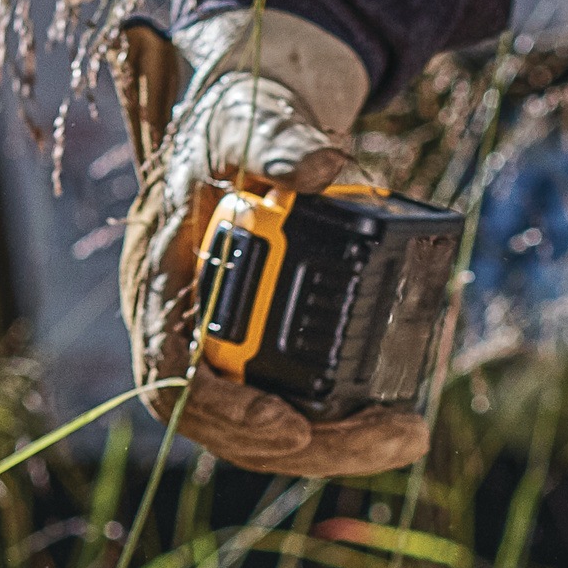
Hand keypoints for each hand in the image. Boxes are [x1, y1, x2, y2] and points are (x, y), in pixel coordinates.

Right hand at [115, 10, 429, 475]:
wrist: (245, 131)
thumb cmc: (232, 128)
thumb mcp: (248, 121)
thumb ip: (277, 142)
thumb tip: (324, 167)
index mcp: (157, 286)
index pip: (171, 379)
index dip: (224, 413)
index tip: (290, 425)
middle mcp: (182, 332)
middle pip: (230, 426)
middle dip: (312, 444)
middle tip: (395, 435)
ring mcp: (220, 348)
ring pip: (266, 430)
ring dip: (336, 446)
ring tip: (409, 435)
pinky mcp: (258, 351)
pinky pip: (291, 405)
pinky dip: (341, 422)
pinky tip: (397, 419)